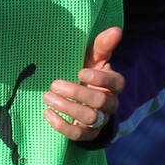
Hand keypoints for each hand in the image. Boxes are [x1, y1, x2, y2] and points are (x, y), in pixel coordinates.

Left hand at [42, 26, 123, 142]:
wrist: (82, 102)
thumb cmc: (87, 74)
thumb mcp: (94, 59)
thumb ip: (103, 45)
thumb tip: (117, 29)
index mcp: (113, 85)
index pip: (117, 83)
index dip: (100, 78)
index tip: (80, 72)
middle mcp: (110, 104)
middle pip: (101, 101)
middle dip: (77, 93)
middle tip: (54, 84)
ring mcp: (100, 121)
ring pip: (90, 118)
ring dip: (67, 107)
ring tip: (47, 96)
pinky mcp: (88, 135)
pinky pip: (78, 135)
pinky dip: (61, 125)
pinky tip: (47, 112)